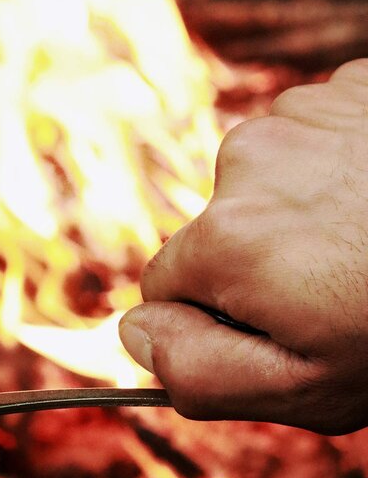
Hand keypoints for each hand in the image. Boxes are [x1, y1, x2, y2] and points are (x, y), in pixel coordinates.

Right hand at [119, 59, 367, 434]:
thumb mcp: (298, 390)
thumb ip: (196, 371)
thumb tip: (132, 336)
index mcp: (224, 241)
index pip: (165, 289)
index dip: (216, 322)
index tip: (279, 331)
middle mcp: (249, 161)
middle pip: (217, 232)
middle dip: (261, 266)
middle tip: (336, 295)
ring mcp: (305, 114)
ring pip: (266, 185)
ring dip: (303, 216)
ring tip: (366, 247)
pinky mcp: (353, 87)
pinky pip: (316, 143)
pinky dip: (341, 172)